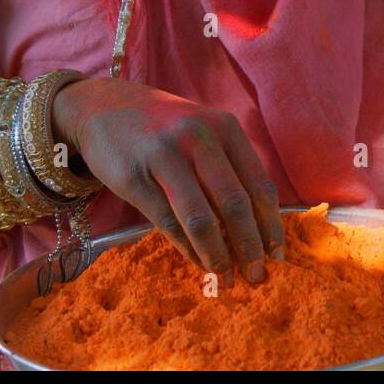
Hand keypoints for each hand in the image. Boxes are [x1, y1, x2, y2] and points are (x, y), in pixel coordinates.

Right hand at [52, 77, 283, 283]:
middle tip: (255, 275)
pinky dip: (187, 248)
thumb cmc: (167, 129)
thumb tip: (258, 228)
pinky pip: (168, 222)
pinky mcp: (133, 177)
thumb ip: (231, 170)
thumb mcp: (206, 133)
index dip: (271, 226)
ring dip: (217, 254)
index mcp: (225, 129)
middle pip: (234, 204)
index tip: (277, 255)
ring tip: (227, 277)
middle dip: (249, 246)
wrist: (105, 107)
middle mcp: (198, 139)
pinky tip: (198, 262)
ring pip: (200, 218)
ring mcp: (163, 157)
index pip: (259, 186)